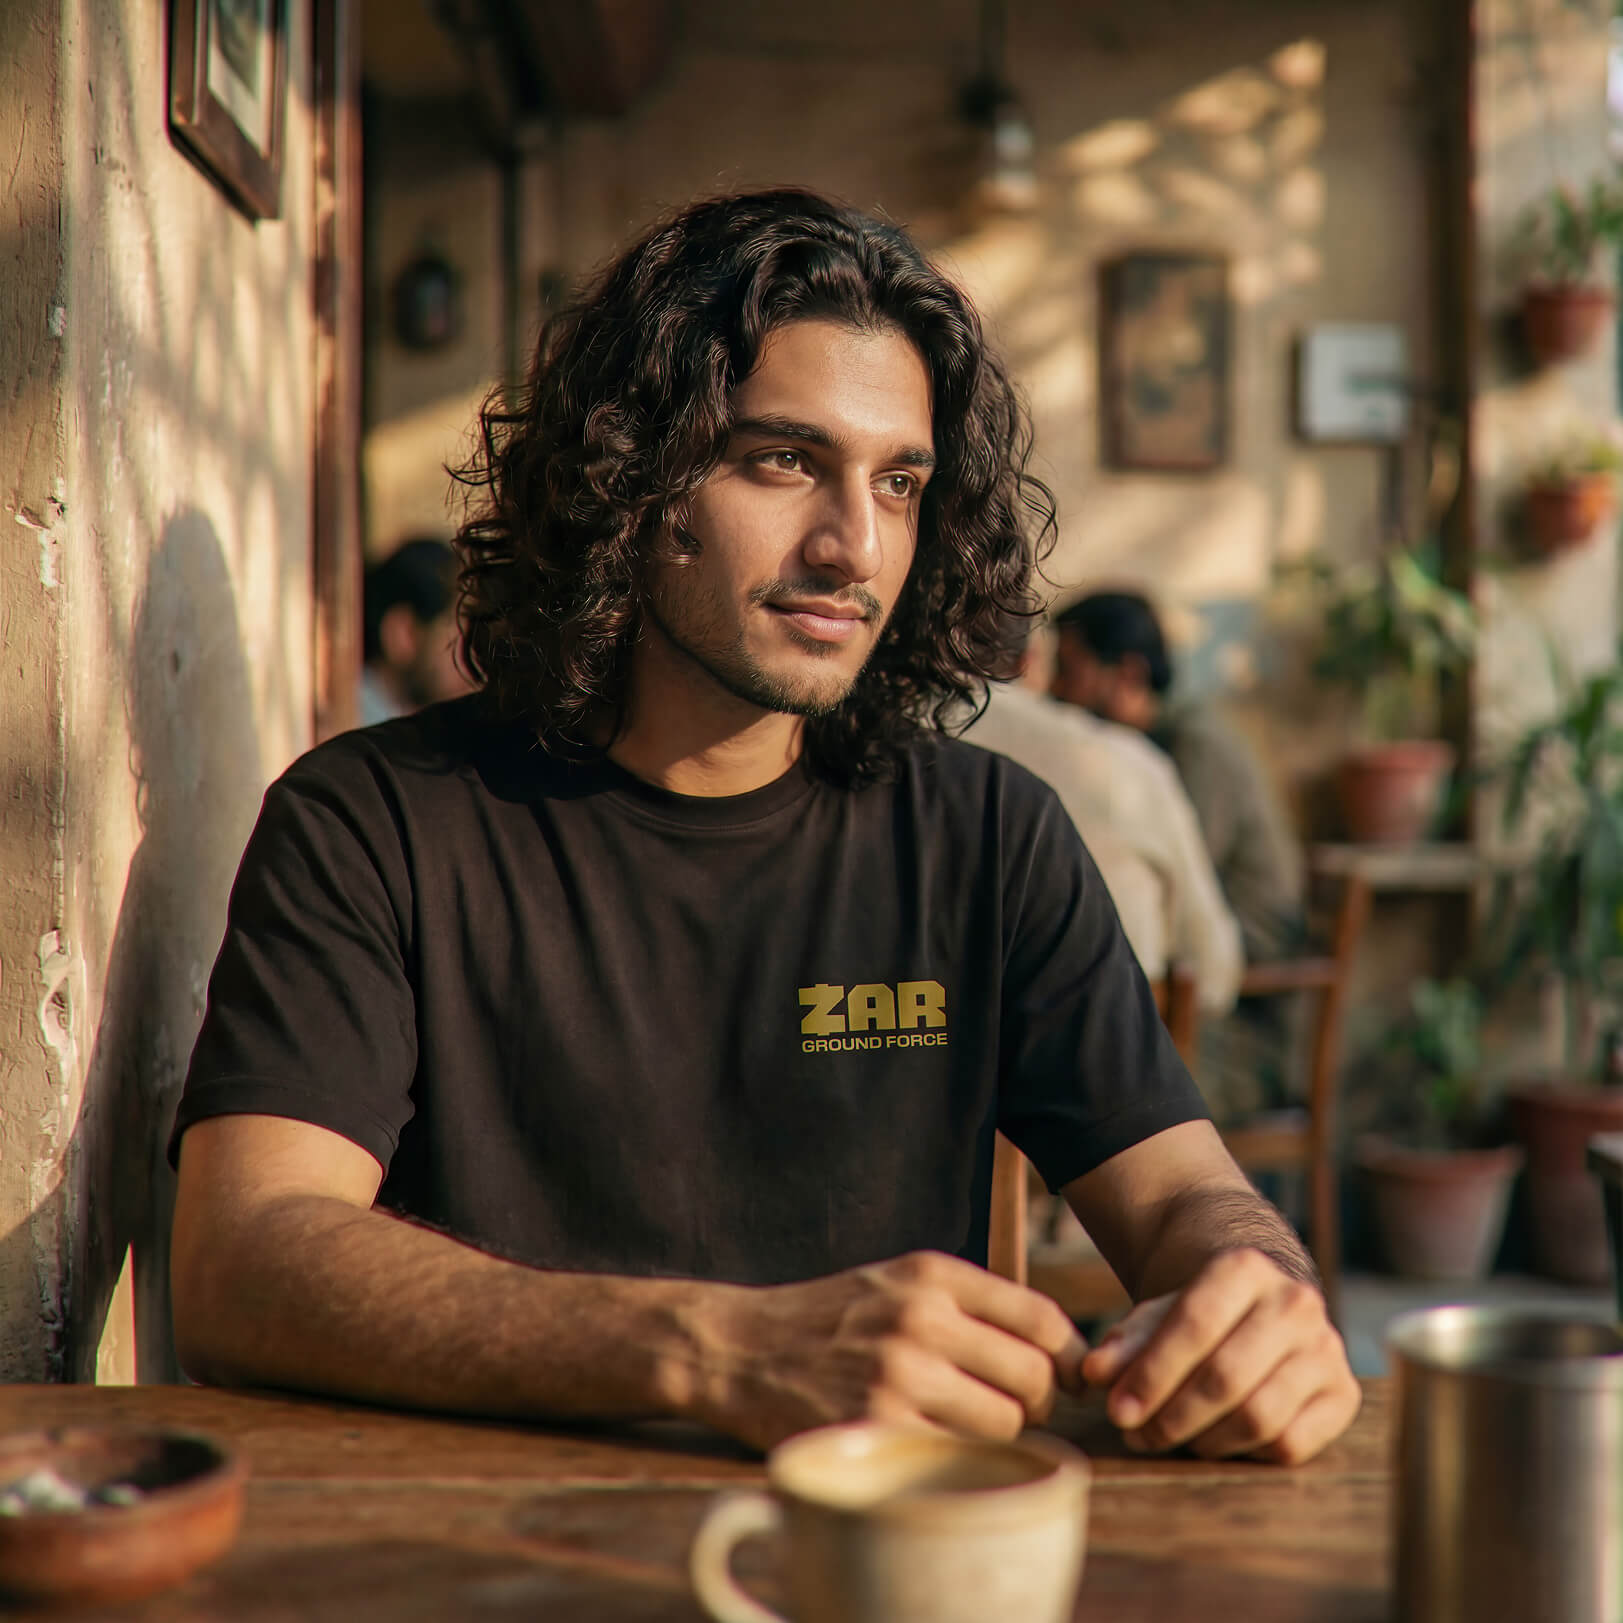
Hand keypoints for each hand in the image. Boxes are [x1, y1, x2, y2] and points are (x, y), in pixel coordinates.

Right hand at [698, 1251, 1088, 1451]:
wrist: (740, 1348)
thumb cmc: (832, 1319)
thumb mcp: (898, 1281)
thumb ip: (968, 1304)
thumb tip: (1059, 1349)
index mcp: (933, 1274)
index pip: (1041, 1317)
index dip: (1068, 1357)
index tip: (1065, 1379)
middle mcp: (921, 1318)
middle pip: (1033, 1377)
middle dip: (1037, 1403)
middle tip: (1014, 1412)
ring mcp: (899, 1375)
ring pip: (1004, 1424)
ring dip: (997, 1438)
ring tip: (968, 1432)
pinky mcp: (877, 1426)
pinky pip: (956, 1456)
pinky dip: (955, 1461)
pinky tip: (932, 1450)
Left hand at [1080, 1248, 1359, 1464]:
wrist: (1259, 1308)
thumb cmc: (1199, 1316)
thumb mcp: (1157, 1316)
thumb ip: (1125, 1343)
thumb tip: (1094, 1374)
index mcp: (1245, 1267)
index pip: (1195, 1325)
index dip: (1152, 1374)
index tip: (1116, 1411)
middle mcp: (1295, 1302)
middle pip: (1226, 1376)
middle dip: (1172, 1415)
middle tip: (1136, 1435)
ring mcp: (1326, 1349)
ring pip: (1260, 1416)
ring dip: (1204, 1440)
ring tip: (1169, 1438)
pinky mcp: (1344, 1394)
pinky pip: (1291, 1443)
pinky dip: (1246, 1453)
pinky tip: (1216, 1441)